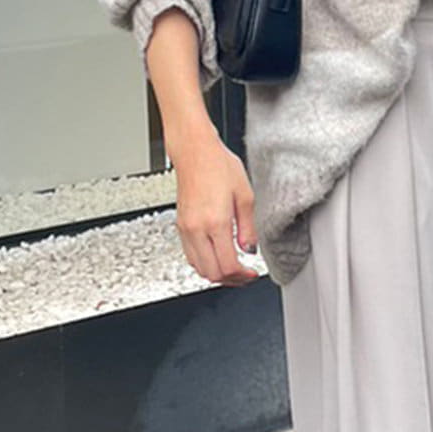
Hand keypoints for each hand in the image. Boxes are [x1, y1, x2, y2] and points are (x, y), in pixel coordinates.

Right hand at [170, 131, 259, 285]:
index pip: (227, 265)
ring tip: (233, 269)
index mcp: (216, 222)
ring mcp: (186, 229)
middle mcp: (197, 229)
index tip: (252, 274)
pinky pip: (190, 256)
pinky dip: (204, 263)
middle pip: (212, 273)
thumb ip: (248, 228)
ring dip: (217, 274)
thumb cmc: (219, 166)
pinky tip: (217, 257)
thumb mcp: (245, 196)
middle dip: (231, 279)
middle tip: (245, 275)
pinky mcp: (180, 226)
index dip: (242, 276)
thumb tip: (250, 249)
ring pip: (198, 268)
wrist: (195, 152)